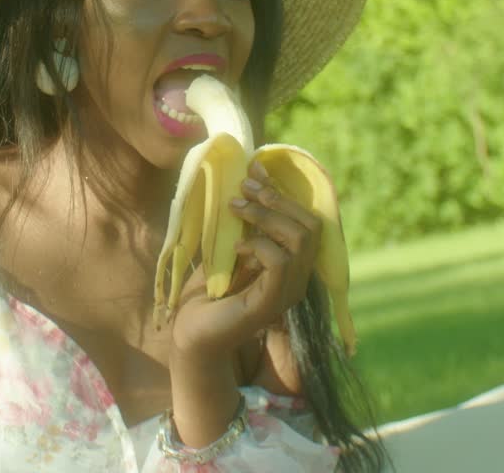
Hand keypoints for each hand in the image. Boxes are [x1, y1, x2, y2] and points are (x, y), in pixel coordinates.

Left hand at [168, 158, 322, 358]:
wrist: (192, 335)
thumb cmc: (208, 293)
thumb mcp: (229, 248)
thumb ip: (244, 224)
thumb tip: (248, 180)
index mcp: (293, 264)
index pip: (306, 220)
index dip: (282, 191)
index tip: (256, 167)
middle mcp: (298, 279)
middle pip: (311, 225)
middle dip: (278, 199)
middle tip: (244, 187)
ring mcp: (287, 292)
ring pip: (300, 239)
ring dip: (266, 217)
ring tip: (237, 209)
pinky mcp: (270, 303)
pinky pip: (280, 262)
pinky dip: (258, 246)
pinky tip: (237, 250)